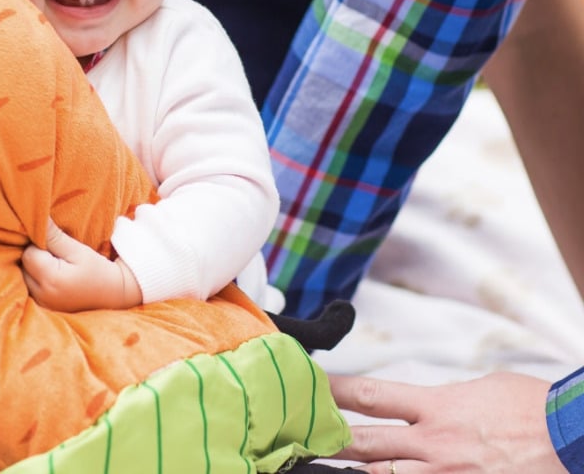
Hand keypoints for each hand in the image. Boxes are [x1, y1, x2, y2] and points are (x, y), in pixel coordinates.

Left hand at [21, 220, 141, 310]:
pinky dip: (38, 279)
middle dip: (36, 256)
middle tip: (57, 255)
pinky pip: (30, 287)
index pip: (28, 253)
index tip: (56, 246)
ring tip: (56, 265)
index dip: (40, 245)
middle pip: (24, 266)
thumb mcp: (77, 249)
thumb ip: (53, 235)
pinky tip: (53, 275)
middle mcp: (42, 295)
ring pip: (25, 276)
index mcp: (51, 279)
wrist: (111, 293)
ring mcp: (42, 304)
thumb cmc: (96, 269)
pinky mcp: (43, 307)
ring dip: (35, 268)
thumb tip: (36, 216)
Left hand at [328, 372, 566, 472]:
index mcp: (437, 406)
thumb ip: (441, 399)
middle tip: (297, 438)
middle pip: (365, 443)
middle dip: (327, 440)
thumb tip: (420, 404)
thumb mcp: (480, 390)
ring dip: (358, 471)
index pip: (370, 396)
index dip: (332, 391)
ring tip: (324, 467)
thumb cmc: (533, 410)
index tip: (307, 386)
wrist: (574, 438)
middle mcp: (434, 444)